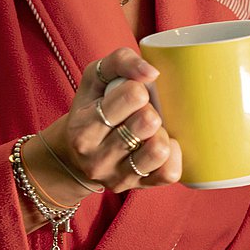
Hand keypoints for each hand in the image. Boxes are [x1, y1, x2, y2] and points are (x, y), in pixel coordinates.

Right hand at [26, 48, 182, 207]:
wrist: (76, 156)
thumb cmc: (92, 107)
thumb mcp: (95, 77)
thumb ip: (120, 61)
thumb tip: (152, 72)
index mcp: (83, 128)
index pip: (132, 96)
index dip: (139, 88)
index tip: (132, 93)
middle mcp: (96, 158)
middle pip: (148, 122)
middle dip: (151, 110)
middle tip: (142, 111)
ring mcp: (117, 177)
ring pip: (159, 150)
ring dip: (162, 134)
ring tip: (150, 130)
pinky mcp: (137, 188)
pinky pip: (169, 173)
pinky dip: (173, 155)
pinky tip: (160, 144)